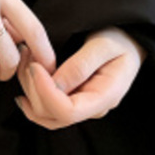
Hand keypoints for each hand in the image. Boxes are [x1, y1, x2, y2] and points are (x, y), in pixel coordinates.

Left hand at [15, 25, 146, 128]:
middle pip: (52, 116)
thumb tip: (55, 85)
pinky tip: (28, 71)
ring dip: (29, 89)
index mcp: (105, 97)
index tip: (35, 66)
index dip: (45, 93)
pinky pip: (46, 106)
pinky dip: (32, 90)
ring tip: (26, 58)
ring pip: (45, 113)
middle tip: (27, 55)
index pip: (68, 112)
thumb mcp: (103, 45)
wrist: (128, 40)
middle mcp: (92, 108)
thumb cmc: (119, 39)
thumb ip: (80, 66)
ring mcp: (81, 106)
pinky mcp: (72, 99)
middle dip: (33, 88)